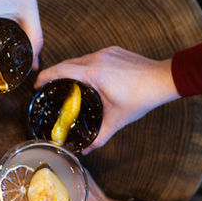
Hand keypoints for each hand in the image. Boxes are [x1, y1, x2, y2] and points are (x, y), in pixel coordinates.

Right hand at [34, 46, 179, 153]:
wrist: (164, 79)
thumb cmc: (142, 97)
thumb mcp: (117, 120)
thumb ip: (100, 136)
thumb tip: (87, 150)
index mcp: (94, 73)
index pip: (61, 70)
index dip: (45, 76)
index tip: (37, 84)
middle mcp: (97, 58)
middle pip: (68, 63)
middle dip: (55, 73)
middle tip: (48, 86)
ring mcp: (106, 52)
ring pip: (80, 59)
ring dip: (71, 69)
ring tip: (67, 83)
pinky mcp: (114, 51)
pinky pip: (93, 57)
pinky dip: (85, 66)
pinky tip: (88, 78)